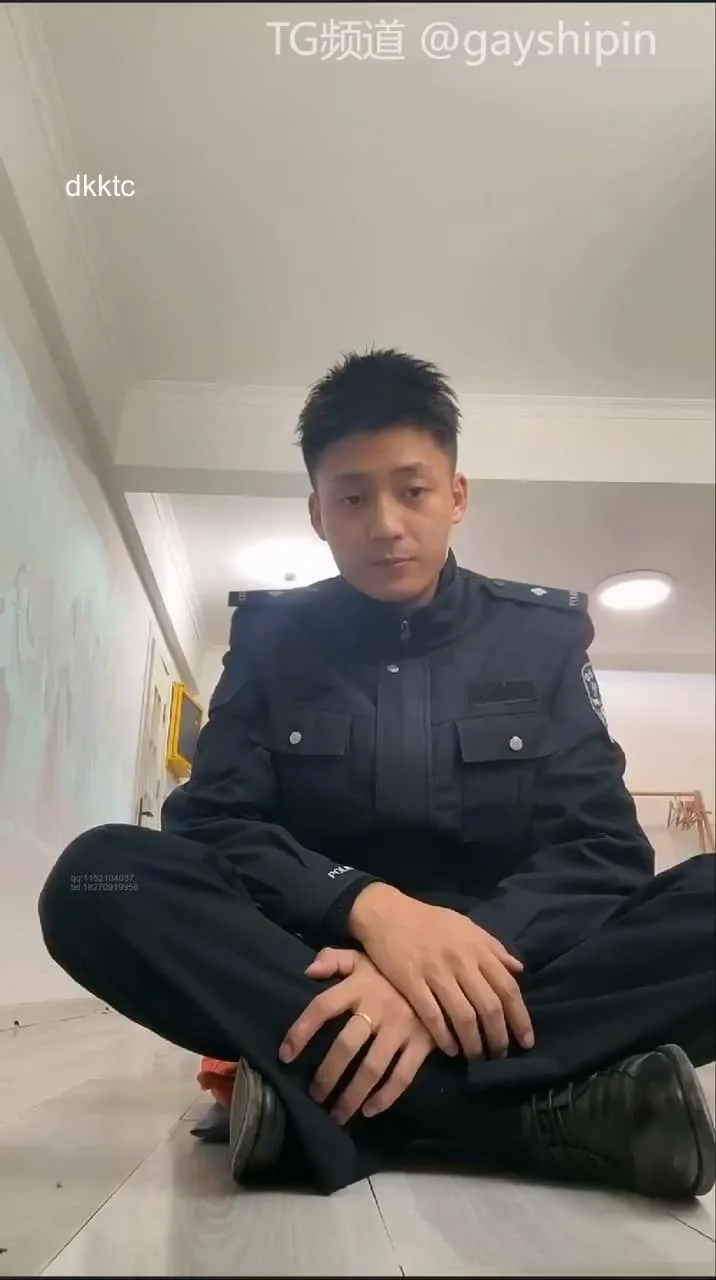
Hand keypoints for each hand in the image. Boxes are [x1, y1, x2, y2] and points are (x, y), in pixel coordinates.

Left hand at [278, 947, 435, 1123]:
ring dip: (352, 1095)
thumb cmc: (393, 970)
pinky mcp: (422, 1044)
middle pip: (346, 1046)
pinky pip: (402, 1076)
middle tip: (314, 1097)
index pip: (322, 1008)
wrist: (442, 971)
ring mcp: (401, 1028)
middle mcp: (377, 1008)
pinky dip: (385, 1098)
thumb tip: (307, 970)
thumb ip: (335, 959)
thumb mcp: (364, 956)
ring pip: (372, 1068)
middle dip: (327, 1076)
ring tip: (337, 1115)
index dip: (301, 1032)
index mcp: (358, 986)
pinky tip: (369, 1111)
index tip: (284, 1056)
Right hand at [348, 885, 533, 1060]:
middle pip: (489, 1007)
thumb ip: (493, 948)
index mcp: (477, 948)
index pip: (508, 988)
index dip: (520, 1018)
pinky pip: (432, 1015)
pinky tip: (450, 1050)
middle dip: (498, 1037)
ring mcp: (435, 972)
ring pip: (464, 1016)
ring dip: (474, 1043)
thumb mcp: (466, 926)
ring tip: (477, 1058)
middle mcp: (461, 961)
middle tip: (500, 1056)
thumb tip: (519, 969)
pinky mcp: (410, 981)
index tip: (527, 1042)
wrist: (386, 912)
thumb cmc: (429, 920)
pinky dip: (444, 1037)